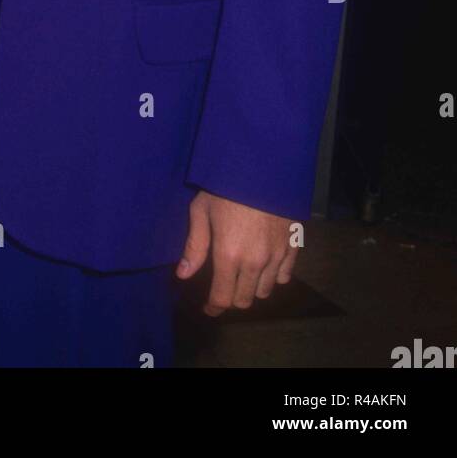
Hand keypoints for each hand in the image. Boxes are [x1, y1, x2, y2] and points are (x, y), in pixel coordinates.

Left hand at [176, 190, 297, 314]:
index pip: (223, 298)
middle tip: (223, 288)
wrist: (263, 167)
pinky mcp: (292, 246)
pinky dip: (273, 277)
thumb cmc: (225, 185)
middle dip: (231, 299)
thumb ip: (195, 245)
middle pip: (244, 300)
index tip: (208, 308)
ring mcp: (276, 256)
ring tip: (242, 277)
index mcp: (229, 255)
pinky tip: (264, 266)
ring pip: (264, 291)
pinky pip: (284, 276)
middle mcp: (255, 262)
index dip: (214, 307)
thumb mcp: (201, 210)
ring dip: (251, 289)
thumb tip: (183, 274)